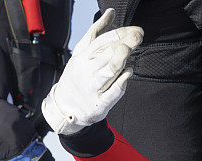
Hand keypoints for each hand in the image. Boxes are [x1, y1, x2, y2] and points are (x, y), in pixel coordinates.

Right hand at [42, 9, 142, 134]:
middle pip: (107, 55)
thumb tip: (111, 12)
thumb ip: (97, 32)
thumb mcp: (82, 51)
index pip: (102, 41)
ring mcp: (93, 88)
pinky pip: (111, 94)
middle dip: (123, 44)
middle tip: (137, 36)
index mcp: (83, 56)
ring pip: (108, 73)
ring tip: (128, 50)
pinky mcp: (99, 105)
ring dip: (119, 61)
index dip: (121, 34)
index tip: (136, 30)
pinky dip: (120, 84)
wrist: (64, 106)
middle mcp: (87, 71)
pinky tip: (128, 73)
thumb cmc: (78, 74)